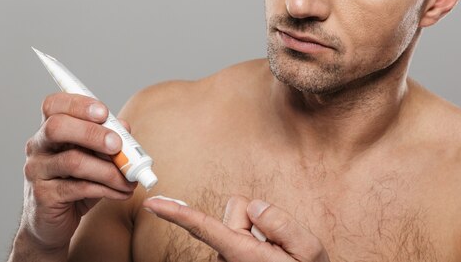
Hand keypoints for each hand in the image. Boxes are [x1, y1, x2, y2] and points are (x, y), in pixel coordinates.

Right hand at [13, 93, 136, 257]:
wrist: (51, 222)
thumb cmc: (76, 182)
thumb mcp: (94, 157)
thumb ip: (108, 138)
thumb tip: (124, 127)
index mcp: (50, 129)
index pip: (53, 105)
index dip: (78, 104)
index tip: (104, 112)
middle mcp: (37, 146)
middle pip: (57, 127)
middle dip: (92, 133)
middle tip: (117, 145)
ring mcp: (37, 171)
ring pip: (73, 161)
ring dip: (109, 170)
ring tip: (129, 179)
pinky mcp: (43, 196)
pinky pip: (78, 188)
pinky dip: (106, 189)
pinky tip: (121, 192)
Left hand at [143, 195, 330, 261]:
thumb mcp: (308, 250)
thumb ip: (282, 224)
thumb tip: (254, 206)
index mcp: (242, 254)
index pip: (205, 227)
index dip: (177, 213)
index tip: (153, 203)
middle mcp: (228, 256)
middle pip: (235, 209)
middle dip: (254, 216)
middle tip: (278, 242)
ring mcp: (227, 258)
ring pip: (239, 219)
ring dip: (255, 228)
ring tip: (275, 251)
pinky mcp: (230, 256)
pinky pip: (241, 230)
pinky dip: (254, 236)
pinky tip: (268, 253)